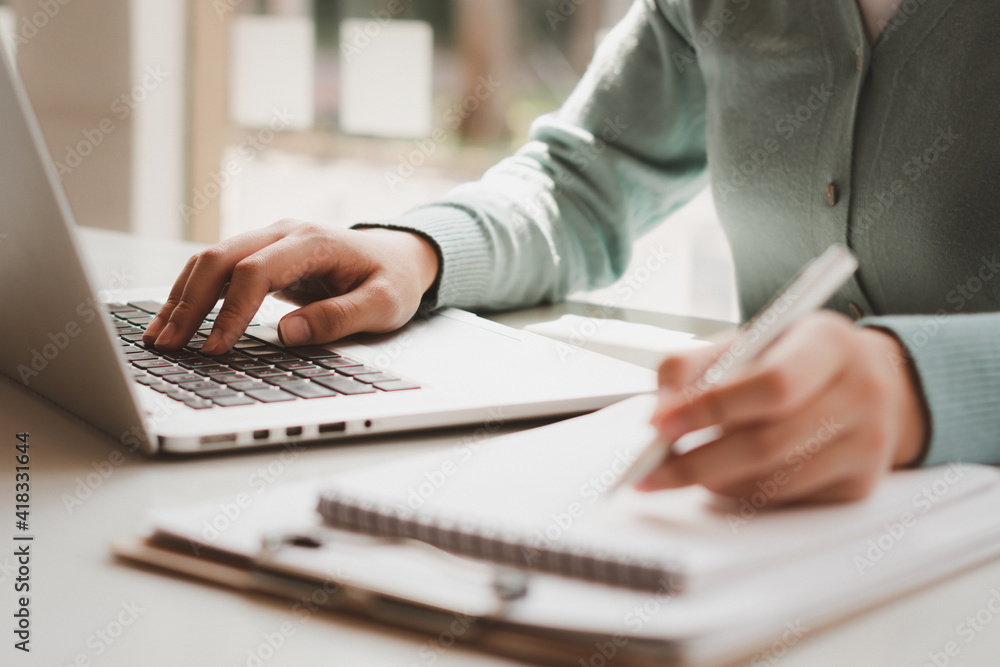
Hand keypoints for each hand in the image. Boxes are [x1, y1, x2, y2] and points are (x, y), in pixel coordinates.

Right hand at [142, 221, 438, 352]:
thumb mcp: (383, 305)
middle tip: (168, 345)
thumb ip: (338, 317)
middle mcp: (284, 233)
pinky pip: (217, 269)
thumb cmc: (392, 280)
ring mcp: (269, 240)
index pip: (256, 271)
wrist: (400, 255)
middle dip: (189, 303)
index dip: (231, 311)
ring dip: (182, 298)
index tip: (215, 348)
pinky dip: (192, 293)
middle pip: (220, 259)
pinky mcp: (262, 254)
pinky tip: (175, 320)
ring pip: (210, 260)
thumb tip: (288, 332)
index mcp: (313, 242)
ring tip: (158, 338)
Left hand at [641, 311, 926, 503]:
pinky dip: (742, 493)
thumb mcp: (747, 342)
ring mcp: (868, 444)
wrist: (870, 381)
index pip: (771, 384)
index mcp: (829, 343)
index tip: (658, 425)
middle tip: (648, 471)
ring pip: (773, 481)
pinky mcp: (860, 486)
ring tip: (682, 469)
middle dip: (696, 462)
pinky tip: (723, 476)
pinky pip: (786, 501)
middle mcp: (861, 393)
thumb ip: (692, 365)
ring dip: (715, 480)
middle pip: (768, 443)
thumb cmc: (792, 358)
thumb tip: (658, 413)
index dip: (710, 408)